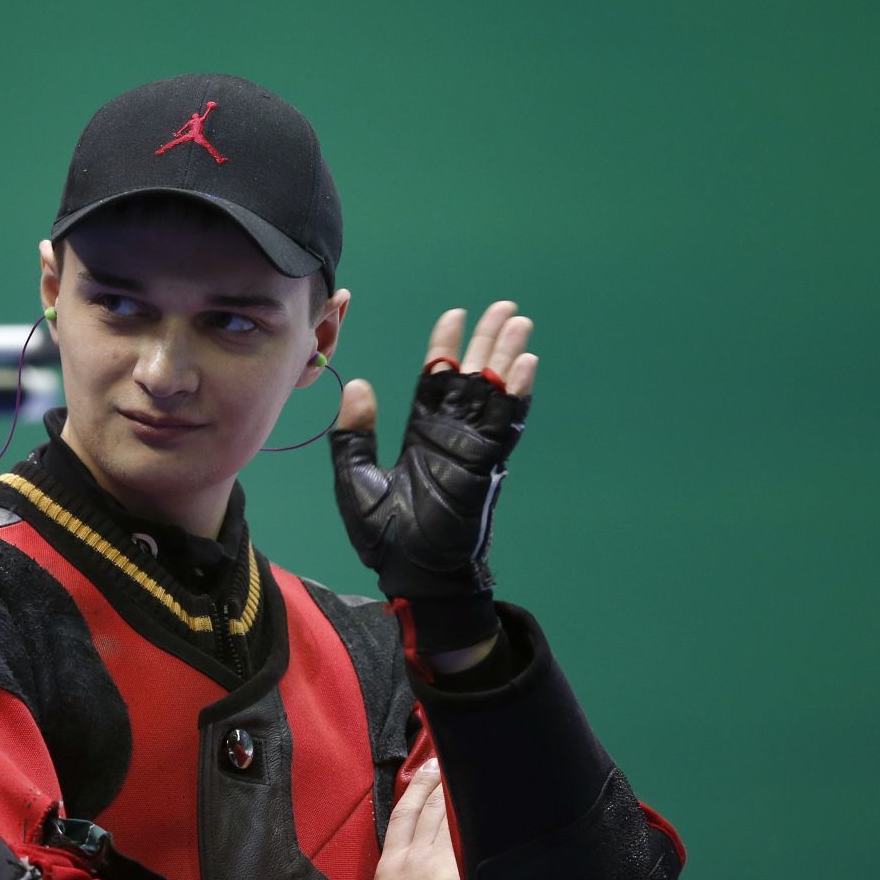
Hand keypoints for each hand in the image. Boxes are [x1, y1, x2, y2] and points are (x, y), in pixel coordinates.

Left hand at [330, 302, 535, 603]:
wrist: (411, 572)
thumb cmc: (384, 535)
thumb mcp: (355, 478)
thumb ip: (354, 435)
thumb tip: (357, 385)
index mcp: (422, 434)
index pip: (436, 378)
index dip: (445, 346)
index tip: (454, 314)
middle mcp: (451, 434)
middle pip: (473, 375)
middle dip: (487, 340)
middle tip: (504, 307)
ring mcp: (472, 448)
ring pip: (493, 391)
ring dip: (506, 356)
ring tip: (519, 323)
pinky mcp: (486, 465)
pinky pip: (504, 423)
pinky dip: (515, 393)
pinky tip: (525, 365)